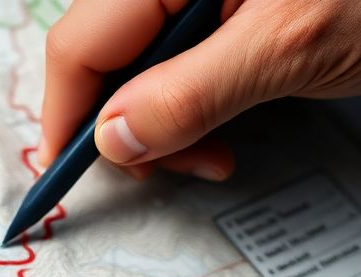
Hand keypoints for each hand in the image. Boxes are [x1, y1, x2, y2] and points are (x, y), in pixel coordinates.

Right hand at [38, 0, 360, 180]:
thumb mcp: (292, 48)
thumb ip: (194, 93)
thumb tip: (115, 138)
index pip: (81, 44)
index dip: (68, 116)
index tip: (72, 176)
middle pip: (103, 57)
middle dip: (129, 127)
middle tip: (187, 166)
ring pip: (136, 67)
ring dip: (162, 123)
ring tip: (217, 149)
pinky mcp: (216, 8)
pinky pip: (173, 61)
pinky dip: (188, 103)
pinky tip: (223, 121)